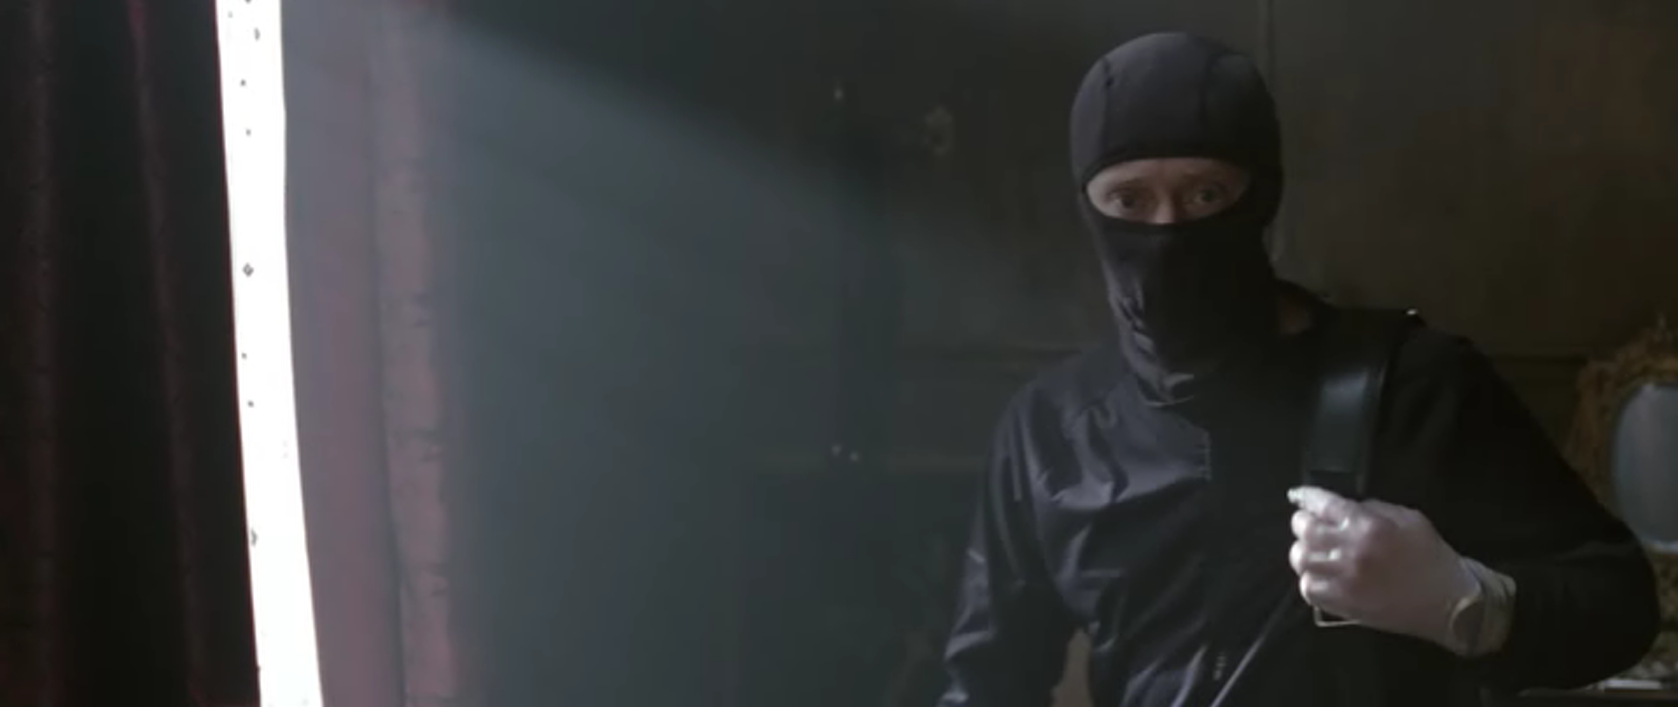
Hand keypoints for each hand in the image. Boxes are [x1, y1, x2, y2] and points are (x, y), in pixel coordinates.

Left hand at [1287, 486, 1478, 647]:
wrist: (1450, 602)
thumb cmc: (1432, 557)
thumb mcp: (1410, 519)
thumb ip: (1374, 509)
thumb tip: (1343, 507)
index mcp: (1369, 526)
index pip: (1324, 504)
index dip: (1307, 497)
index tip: (1299, 496)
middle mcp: (1352, 550)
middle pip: (1305, 530)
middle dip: (1303, 523)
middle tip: (1308, 524)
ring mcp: (1345, 580)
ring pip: (1302, 559)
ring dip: (1303, 552)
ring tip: (1313, 551)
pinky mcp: (1344, 604)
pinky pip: (1309, 589)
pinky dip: (1309, 580)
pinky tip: (1320, 576)